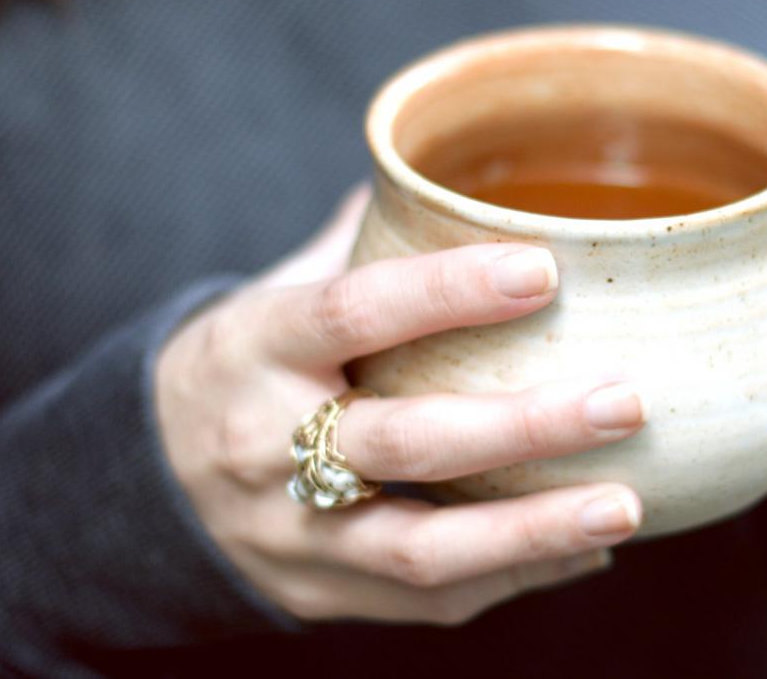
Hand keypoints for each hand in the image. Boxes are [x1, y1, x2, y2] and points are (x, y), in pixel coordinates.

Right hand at [155, 187, 644, 622]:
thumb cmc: (237, 366)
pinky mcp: (320, 593)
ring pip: (422, 547)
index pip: (353, 310)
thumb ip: (357, 241)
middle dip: (524, 425)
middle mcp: (266, 444)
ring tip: (625, 506)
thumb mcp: (269, 293)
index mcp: (255, 346)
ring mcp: (292, 533)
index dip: (447, 291)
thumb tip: (441, 167)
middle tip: (623, 399)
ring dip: (534, 529)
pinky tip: (586, 547)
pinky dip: (516, 574)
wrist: (141, 484)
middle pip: (406, 439)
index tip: (543, 269)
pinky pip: (429, 599)